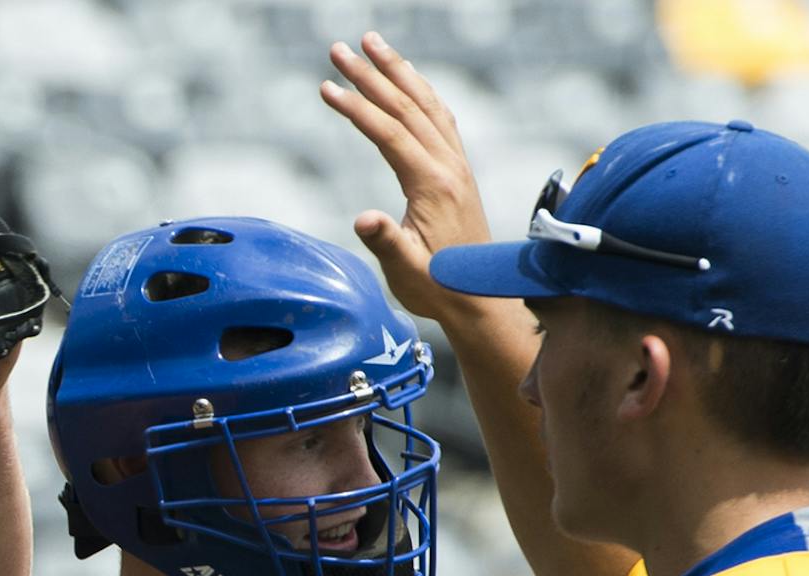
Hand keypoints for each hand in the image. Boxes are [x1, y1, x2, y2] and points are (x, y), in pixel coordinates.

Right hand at [320, 32, 499, 325]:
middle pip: (406, 107)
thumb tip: (363, 219)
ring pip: (426, 104)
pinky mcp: (458, 171)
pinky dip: (421, 92)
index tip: (327, 87)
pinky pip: (440, 118)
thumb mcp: (407, 272)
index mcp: (432, 186)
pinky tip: (409, 82)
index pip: (389, 133)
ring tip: (373, 44)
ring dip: (398, 72)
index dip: (357, 108)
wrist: (481, 297)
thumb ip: (386, 243)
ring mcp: (457, 165)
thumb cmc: (439, 288)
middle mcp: (448, 166)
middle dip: (371, 74)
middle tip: (339, 48)